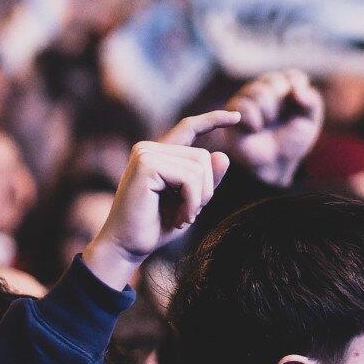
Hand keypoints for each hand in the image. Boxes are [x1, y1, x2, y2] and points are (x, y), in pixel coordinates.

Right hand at [80, 110, 236, 286]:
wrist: (126, 248)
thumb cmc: (156, 227)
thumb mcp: (191, 202)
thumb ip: (206, 181)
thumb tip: (223, 155)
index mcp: (158, 154)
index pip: (189, 128)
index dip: (213, 120)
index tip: (236, 116)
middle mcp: (149, 149)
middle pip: (203, 156)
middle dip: (205, 189)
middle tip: (189, 215)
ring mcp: (146, 153)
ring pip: (199, 166)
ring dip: (198, 199)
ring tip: (184, 218)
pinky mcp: (146, 164)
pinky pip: (189, 177)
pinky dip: (192, 201)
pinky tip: (180, 218)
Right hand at [222, 70, 325, 186]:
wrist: (273, 164)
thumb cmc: (291, 141)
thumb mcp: (309, 122)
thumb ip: (311, 101)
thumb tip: (296, 88)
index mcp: (286, 88)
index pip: (293, 77)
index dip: (297, 91)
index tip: (298, 106)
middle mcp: (266, 87)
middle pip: (274, 81)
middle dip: (280, 104)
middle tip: (278, 119)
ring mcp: (248, 96)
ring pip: (257, 91)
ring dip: (267, 113)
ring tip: (267, 125)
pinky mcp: (233, 109)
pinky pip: (243, 105)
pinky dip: (254, 121)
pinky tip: (255, 129)